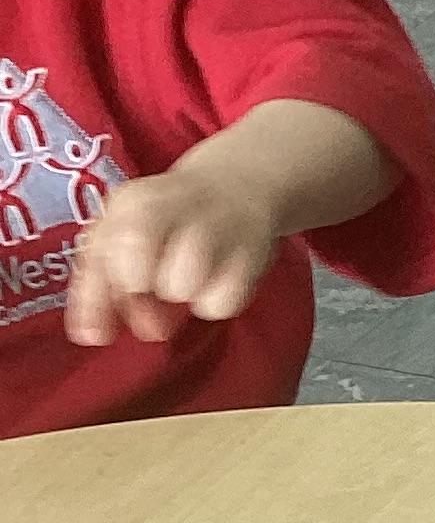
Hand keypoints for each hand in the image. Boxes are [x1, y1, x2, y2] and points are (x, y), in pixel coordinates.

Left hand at [66, 166, 280, 348]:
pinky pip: (222, 304)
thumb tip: (94, 336)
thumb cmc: (169, 221)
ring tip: (189, 278)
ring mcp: (216, 229)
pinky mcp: (252, 255)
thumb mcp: (123, 232)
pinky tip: (218, 280)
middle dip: (141, 288)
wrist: (238, 186)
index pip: (104, 252)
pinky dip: (216, 301)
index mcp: (133, 203)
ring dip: (182, 293)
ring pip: (182, 286)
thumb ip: (102, 281)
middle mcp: (173, 208)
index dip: (95, 300)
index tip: (95, 336)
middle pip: (138, 269)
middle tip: (154, 288)